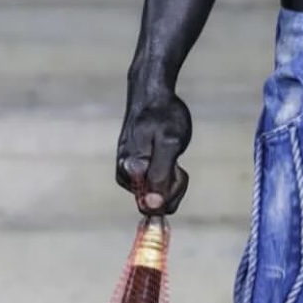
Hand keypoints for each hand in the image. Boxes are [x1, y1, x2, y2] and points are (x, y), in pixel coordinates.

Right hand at [116, 85, 191, 214]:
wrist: (152, 95)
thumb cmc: (164, 116)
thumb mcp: (170, 143)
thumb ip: (161, 175)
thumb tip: (152, 206)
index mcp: (130, 171)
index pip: (154, 206)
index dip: (172, 190)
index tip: (177, 168)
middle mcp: (124, 176)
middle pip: (157, 204)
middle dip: (174, 185)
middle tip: (175, 158)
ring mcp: (127, 174)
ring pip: (159, 196)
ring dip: (172, 178)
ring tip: (170, 152)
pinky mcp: (132, 172)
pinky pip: (155, 187)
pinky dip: (167, 173)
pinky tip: (165, 153)